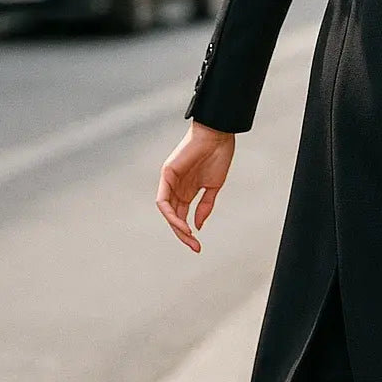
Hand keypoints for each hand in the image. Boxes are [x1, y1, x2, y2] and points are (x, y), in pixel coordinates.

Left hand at [156, 121, 235, 252]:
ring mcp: (170, 182)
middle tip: (195, 247)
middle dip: (182, 234)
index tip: (198, 247)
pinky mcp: (167, 174)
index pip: (183, 216)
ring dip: (176, 226)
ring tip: (188, 236)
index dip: (188, 233)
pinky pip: (163, 200)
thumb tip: (197, 226)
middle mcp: (176, 188)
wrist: (218, 135)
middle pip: (174, 217)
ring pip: (167, 211)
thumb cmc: (218, 155)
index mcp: (187, 191)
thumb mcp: (213, 186)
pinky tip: (182, 223)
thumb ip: (205, 206)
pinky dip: (170, 214)